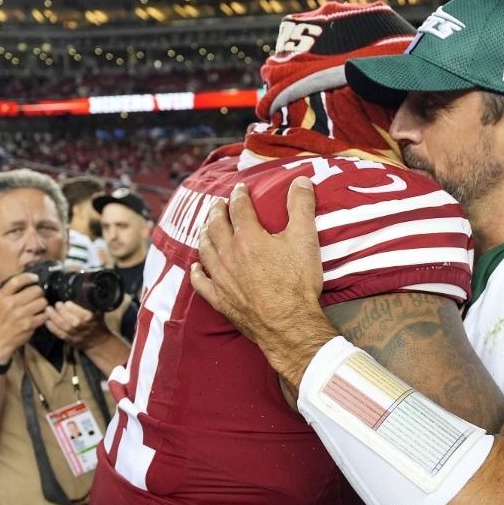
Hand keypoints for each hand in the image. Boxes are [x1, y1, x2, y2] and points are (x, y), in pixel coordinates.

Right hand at [0, 272, 46, 363]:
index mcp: (1, 297)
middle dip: (40, 293)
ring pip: (43, 302)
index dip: (29, 277)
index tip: (35, 278)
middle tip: (38, 296)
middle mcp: (11, 304)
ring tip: (39, 307)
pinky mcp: (29, 325)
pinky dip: (44, 315)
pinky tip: (40, 316)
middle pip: (36, 290)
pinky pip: (44, 315)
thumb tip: (22, 281)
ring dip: (43, 304)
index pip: (17, 281)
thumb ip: (6, 293)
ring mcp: (21, 315)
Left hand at [44, 301, 111, 346]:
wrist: (99, 341)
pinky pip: (61, 335)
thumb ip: (91, 304)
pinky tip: (47, 321)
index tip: (67, 302)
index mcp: (94, 320)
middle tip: (56, 304)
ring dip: (55, 318)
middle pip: (74, 322)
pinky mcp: (71, 341)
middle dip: (63, 313)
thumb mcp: (99, 312)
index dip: (75, 309)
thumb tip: (82, 292)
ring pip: (66, 328)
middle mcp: (86, 328)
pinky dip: (53, 328)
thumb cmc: (97, 324)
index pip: (85, 315)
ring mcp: (78, 336)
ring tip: (49, 310)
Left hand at [191, 178, 335, 389]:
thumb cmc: (297, 282)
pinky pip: (202, 283)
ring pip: (205, 250)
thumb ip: (301, 206)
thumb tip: (300, 180)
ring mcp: (222, 278)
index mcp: (248, 237)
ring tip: (206, 228)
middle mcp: (229, 254)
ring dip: (204, 235)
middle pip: (216, 226)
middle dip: (217, 211)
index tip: (240, 188)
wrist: (288, 324)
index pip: (240, 208)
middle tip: (218, 203)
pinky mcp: (221, 300)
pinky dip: (198, 273)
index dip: (240, 195)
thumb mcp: (306, 239)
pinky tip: (197, 267)